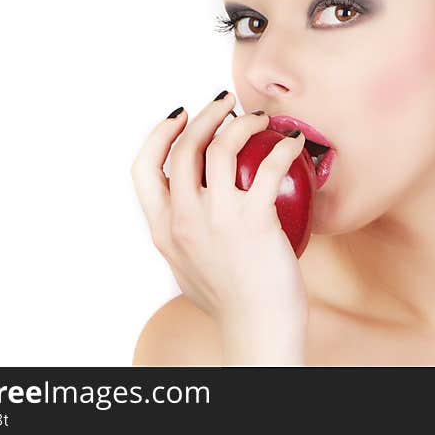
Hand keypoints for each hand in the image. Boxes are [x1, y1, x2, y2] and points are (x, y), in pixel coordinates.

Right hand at [130, 91, 308, 362]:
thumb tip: (192, 206)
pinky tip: (291, 144)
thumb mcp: (187, 266)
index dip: (158, 134)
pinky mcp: (253, 221)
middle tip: (224, 103)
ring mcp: (216, 219)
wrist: (257, 331)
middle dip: (204, 115)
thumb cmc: (230, 303)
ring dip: (240, 123)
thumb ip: (184, 233)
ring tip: (257, 117)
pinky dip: (282, 148)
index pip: (143, 168)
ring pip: (220, 147)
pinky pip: (267, 167)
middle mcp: (182, 220)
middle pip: (183, 148)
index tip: (179, 116)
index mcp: (162, 230)